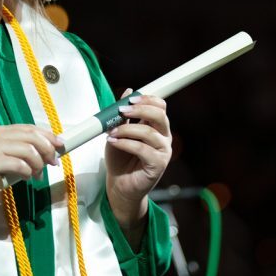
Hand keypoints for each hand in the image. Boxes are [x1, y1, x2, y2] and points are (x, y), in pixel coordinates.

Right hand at [0, 125, 62, 212]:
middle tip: (52, 163)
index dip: (48, 135)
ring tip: (37, 175)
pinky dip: (27, 171)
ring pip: (28, 150)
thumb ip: (16, 151)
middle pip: (32, 136)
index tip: (60, 145)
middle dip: (47, 149)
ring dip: (38, 164)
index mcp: (0, 131)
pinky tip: (26, 177)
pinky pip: (18, 164)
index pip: (30, 128)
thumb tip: (43, 155)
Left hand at [104, 90, 171, 234]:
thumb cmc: (120, 158)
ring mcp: (163, 152)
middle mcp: (164, 138)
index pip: (160, 106)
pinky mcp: (158, 165)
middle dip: (140, 110)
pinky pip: (143, 149)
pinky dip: (125, 143)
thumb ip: (124, 113)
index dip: (147, 99)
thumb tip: (128, 90)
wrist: (118, 184)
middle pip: (160, 116)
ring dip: (127, 129)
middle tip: (122, 110)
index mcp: (157, 127)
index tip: (129, 98)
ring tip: (111, 132)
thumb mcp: (118, 130)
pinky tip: (113, 141)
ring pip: (149, 132)